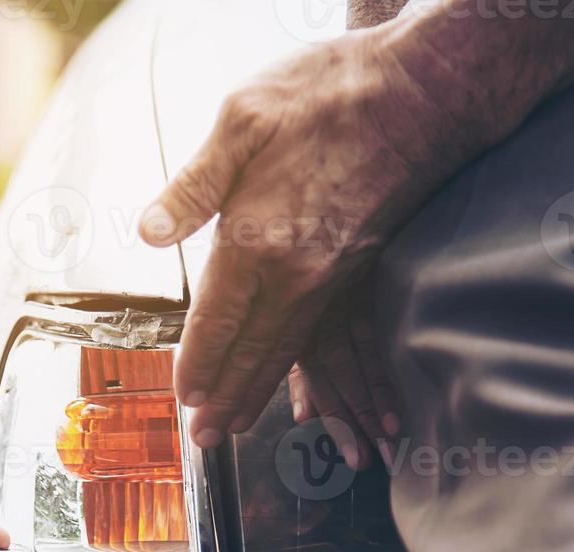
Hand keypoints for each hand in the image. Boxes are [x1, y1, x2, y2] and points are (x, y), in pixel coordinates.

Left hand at [138, 25, 469, 448]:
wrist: (423, 91)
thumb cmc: (329, 93)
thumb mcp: (242, 119)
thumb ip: (194, 186)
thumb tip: (150, 231)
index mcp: (256, 239)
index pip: (216, 321)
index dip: (197, 363)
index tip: (184, 397)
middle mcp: (296, 272)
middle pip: (252, 352)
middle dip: (226, 398)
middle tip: (205, 438)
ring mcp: (332, 275)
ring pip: (289, 351)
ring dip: (260, 391)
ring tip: (239, 425)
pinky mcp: (357, 268)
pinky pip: (324, 338)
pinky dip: (303, 370)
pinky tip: (296, 385)